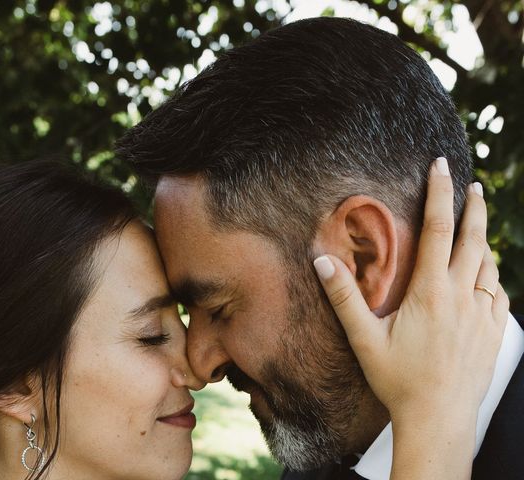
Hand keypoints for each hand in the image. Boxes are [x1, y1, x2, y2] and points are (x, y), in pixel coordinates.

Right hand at [313, 157, 507, 478]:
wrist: (439, 420)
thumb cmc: (399, 381)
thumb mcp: (364, 340)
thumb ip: (344, 298)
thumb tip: (322, 262)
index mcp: (430, 293)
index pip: (438, 230)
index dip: (440, 195)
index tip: (442, 169)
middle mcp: (462, 298)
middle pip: (473, 240)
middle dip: (474, 207)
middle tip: (474, 185)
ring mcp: (483, 316)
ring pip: (489, 266)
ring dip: (484, 241)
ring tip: (476, 228)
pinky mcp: (494, 333)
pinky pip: (499, 293)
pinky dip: (493, 275)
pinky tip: (486, 275)